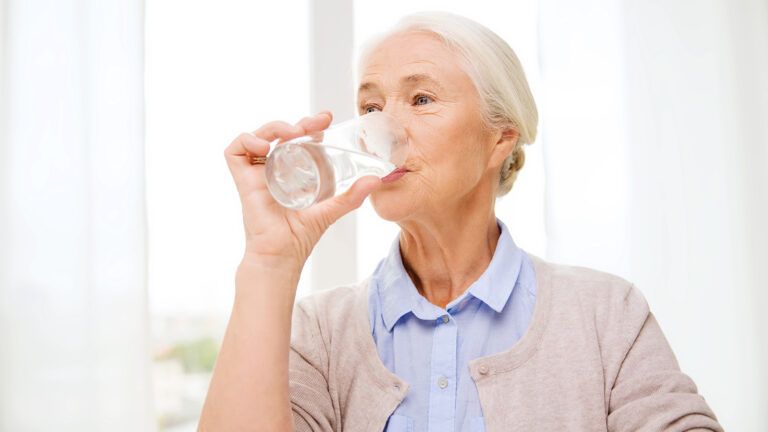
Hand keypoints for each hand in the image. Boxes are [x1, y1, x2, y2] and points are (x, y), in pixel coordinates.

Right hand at [224, 111, 382, 270]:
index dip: (309, 124)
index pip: (297, 138)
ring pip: (258, 135)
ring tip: (292, 134)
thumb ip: (351, 196)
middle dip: (296, 123)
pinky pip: (235, 151)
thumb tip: (376, 180)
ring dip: (274, 127)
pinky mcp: (242, 179)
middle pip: (279, 133)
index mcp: (291, 170)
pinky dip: (247, 140)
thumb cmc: (300, 236)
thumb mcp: (330, 209)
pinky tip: (265, 147)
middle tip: (314, 125)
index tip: (326, 119)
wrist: (281, 255)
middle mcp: (272, 168)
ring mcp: (256, 172)